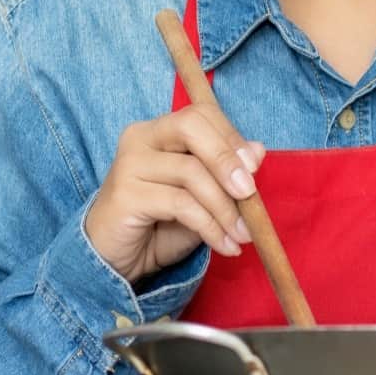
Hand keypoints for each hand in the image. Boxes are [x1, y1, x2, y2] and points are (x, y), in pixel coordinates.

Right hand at [84, 104, 263, 283]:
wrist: (117, 260)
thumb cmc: (160, 224)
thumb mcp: (202, 198)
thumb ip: (226, 173)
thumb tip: (258, 150)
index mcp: (159, 130)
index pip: (200, 114)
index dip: (230, 136)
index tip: (254, 167)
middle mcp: (140, 138)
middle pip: (191, 127)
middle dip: (226, 159)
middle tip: (249, 193)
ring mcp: (128, 164)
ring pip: (190, 172)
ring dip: (225, 207)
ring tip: (243, 234)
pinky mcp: (125, 195)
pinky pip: (180, 204)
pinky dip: (210, 226)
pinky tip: (225, 245)